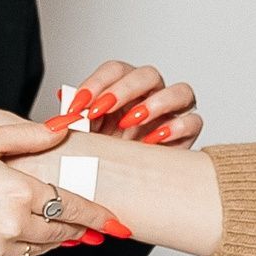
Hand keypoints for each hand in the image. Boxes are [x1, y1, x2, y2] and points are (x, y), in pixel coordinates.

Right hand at [0, 119, 128, 255]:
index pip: (74, 207)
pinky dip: (24, 245)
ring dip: (53, 236)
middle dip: (79, 227)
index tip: (119, 223)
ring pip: (41, 248)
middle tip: (93, 223)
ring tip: (57, 224)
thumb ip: (26, 136)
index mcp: (19, 192)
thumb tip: (60, 128)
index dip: (100, 216)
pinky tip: (18, 230)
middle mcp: (12, 226)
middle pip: (63, 232)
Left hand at [46, 61, 201, 147]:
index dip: (96, 83)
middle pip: (148, 75)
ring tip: (131, 121)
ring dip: (156, 103)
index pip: (116, 70)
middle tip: (101, 110)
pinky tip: (152, 140)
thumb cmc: (104, 156)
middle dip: (124, 90)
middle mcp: (150, 96)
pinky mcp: (187, 135)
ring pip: (181, 91)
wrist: (122, 185)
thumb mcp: (84, 137)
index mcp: (124, 89)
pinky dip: (175, 127)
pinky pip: (194, 121)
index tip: (78, 105)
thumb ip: (76, 118)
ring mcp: (172, 114)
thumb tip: (62, 103)